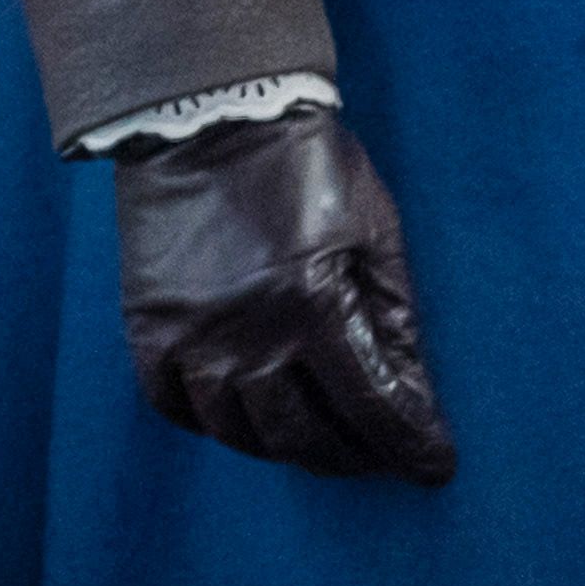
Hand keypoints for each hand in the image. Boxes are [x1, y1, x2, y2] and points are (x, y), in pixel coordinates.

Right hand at [112, 109, 457, 482]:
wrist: (210, 118)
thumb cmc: (307, 163)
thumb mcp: (375, 227)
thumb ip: (394, 312)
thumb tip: (413, 386)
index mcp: (313, 306)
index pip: (372, 405)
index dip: (410, 443)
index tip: (435, 466)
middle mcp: (247, 338)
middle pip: (307, 434)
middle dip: (355, 454)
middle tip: (382, 457)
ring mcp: (191, 342)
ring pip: (243, 434)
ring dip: (291, 450)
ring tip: (324, 445)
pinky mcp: (149, 334)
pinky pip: (179, 411)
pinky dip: (218, 427)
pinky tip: (250, 423)